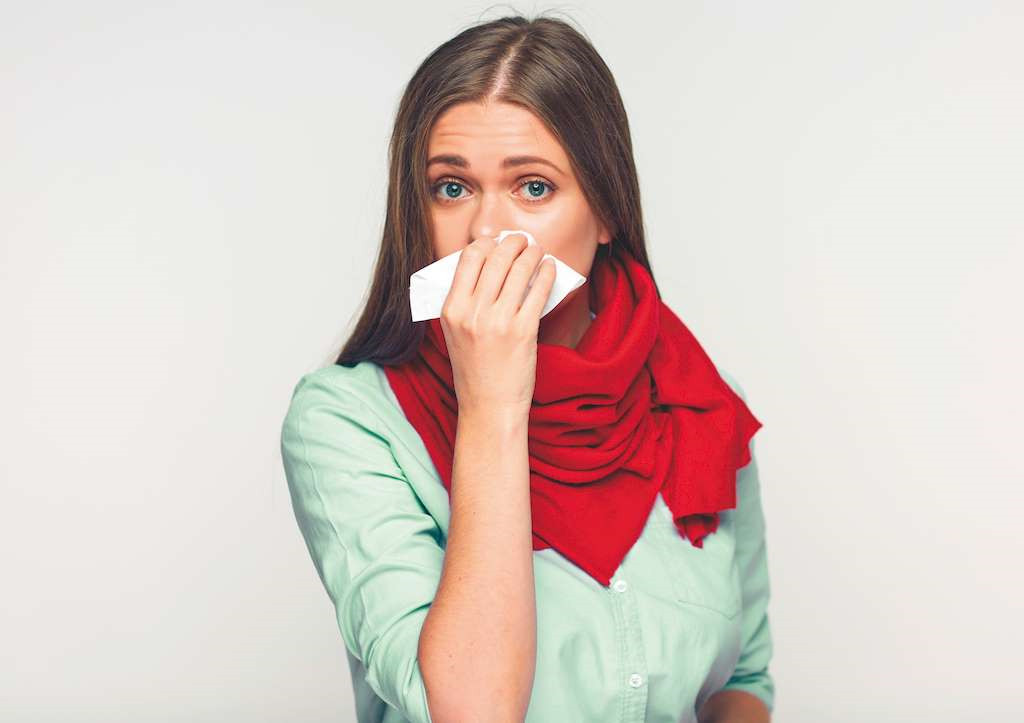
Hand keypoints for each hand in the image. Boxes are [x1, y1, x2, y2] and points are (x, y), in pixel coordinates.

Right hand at [439, 233, 556, 415]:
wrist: (489, 406)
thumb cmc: (474, 372)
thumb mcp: (455, 333)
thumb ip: (465, 302)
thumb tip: (489, 268)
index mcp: (451, 309)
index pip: (469, 258)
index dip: (486, 243)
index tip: (496, 242)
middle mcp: (472, 312)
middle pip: (496, 258)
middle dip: (513, 242)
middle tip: (522, 241)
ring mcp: (498, 321)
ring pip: (519, 269)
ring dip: (532, 253)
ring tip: (537, 251)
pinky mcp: (523, 330)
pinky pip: (538, 290)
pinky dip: (546, 273)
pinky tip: (549, 268)